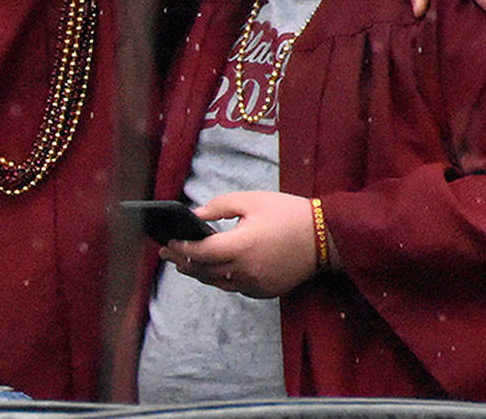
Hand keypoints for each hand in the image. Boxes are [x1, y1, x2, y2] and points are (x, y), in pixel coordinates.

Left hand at [160, 191, 316, 298]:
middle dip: (182, 262)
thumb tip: (194, 216)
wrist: (326, 237)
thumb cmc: (287, 214)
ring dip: (198, 273)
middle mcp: (247, 270)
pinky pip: (234, 287)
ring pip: (217, 283)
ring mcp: (257, 284)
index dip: (181, 249)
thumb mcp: (250, 200)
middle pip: (204, 271)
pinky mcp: (265, 291)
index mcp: (241, 246)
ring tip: (183, 262)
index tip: (168, 242)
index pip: (200, 253)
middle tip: (166, 253)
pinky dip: (219, 279)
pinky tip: (211, 269)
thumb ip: (218, 207)